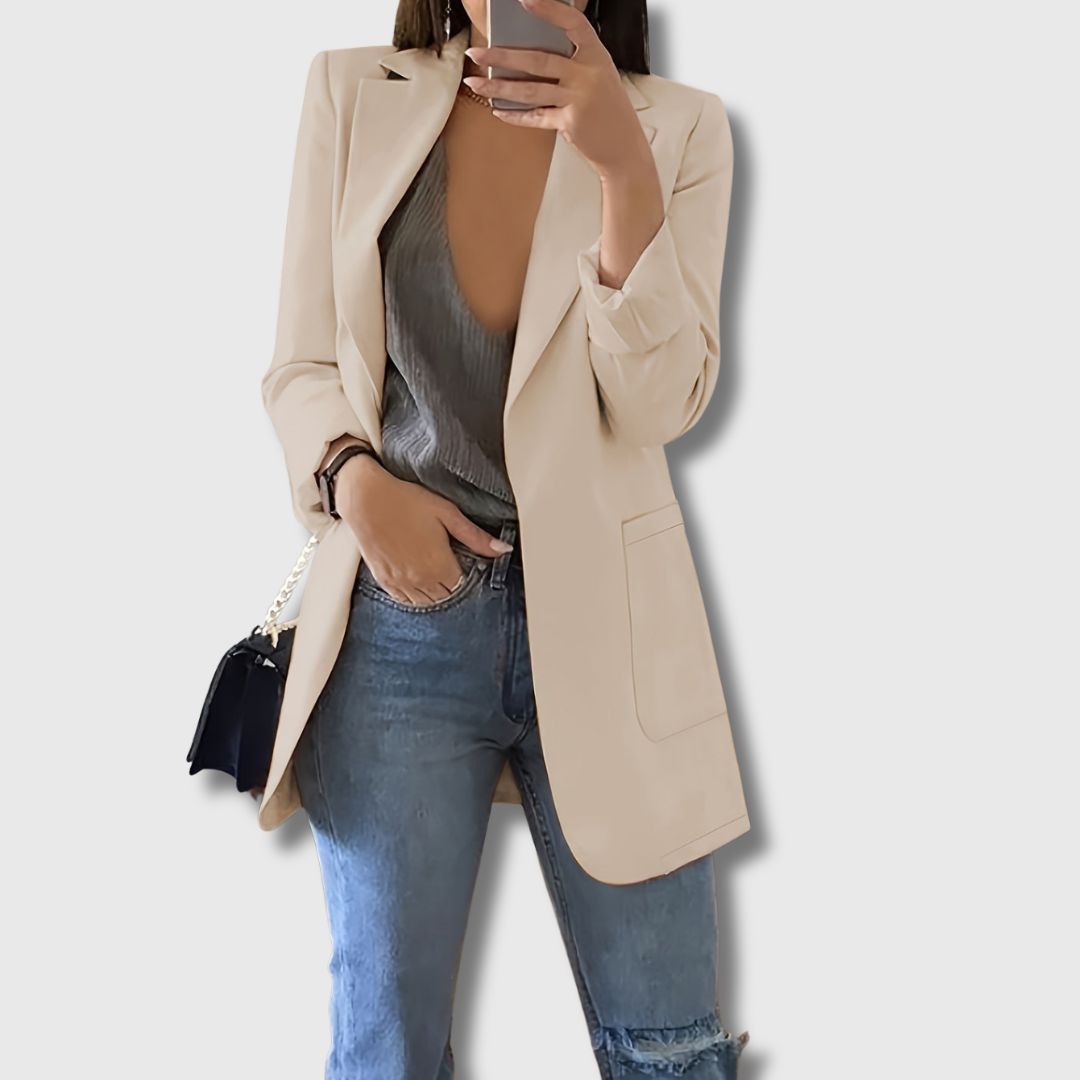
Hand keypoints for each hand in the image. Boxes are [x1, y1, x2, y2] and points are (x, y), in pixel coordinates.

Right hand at [335, 454, 511, 606]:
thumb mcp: (447, 513)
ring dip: (433, 592)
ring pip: (425, 602)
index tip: (462, 562)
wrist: (365, 499)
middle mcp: (420, 580)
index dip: (466, 574)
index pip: (462, 585)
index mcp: (439, 565)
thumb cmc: (406, 501)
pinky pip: (404, 600)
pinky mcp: (384, 580)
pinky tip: (416, 580)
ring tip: (433, 571)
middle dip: (451, 584)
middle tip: (449, 565)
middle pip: (445, 596)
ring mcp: (400, 582)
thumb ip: (475, 536)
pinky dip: (413, 595)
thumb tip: (503, 550)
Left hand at [463, 0, 654, 182]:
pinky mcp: (570, 123)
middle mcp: (588, 75)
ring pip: (531, 90)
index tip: (524, 0)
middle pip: (538, 60)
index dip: (549, 10)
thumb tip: (529, 54)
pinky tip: (498, 110)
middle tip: (476, 53)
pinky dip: (515, 115)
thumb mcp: (599, 76)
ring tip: (475, 83)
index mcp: (597, 55)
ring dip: (498, 86)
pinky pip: (535, 117)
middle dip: (502, 56)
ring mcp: (579, 100)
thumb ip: (572, 63)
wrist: (624, 148)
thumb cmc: (608, 109)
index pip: (573, 24)